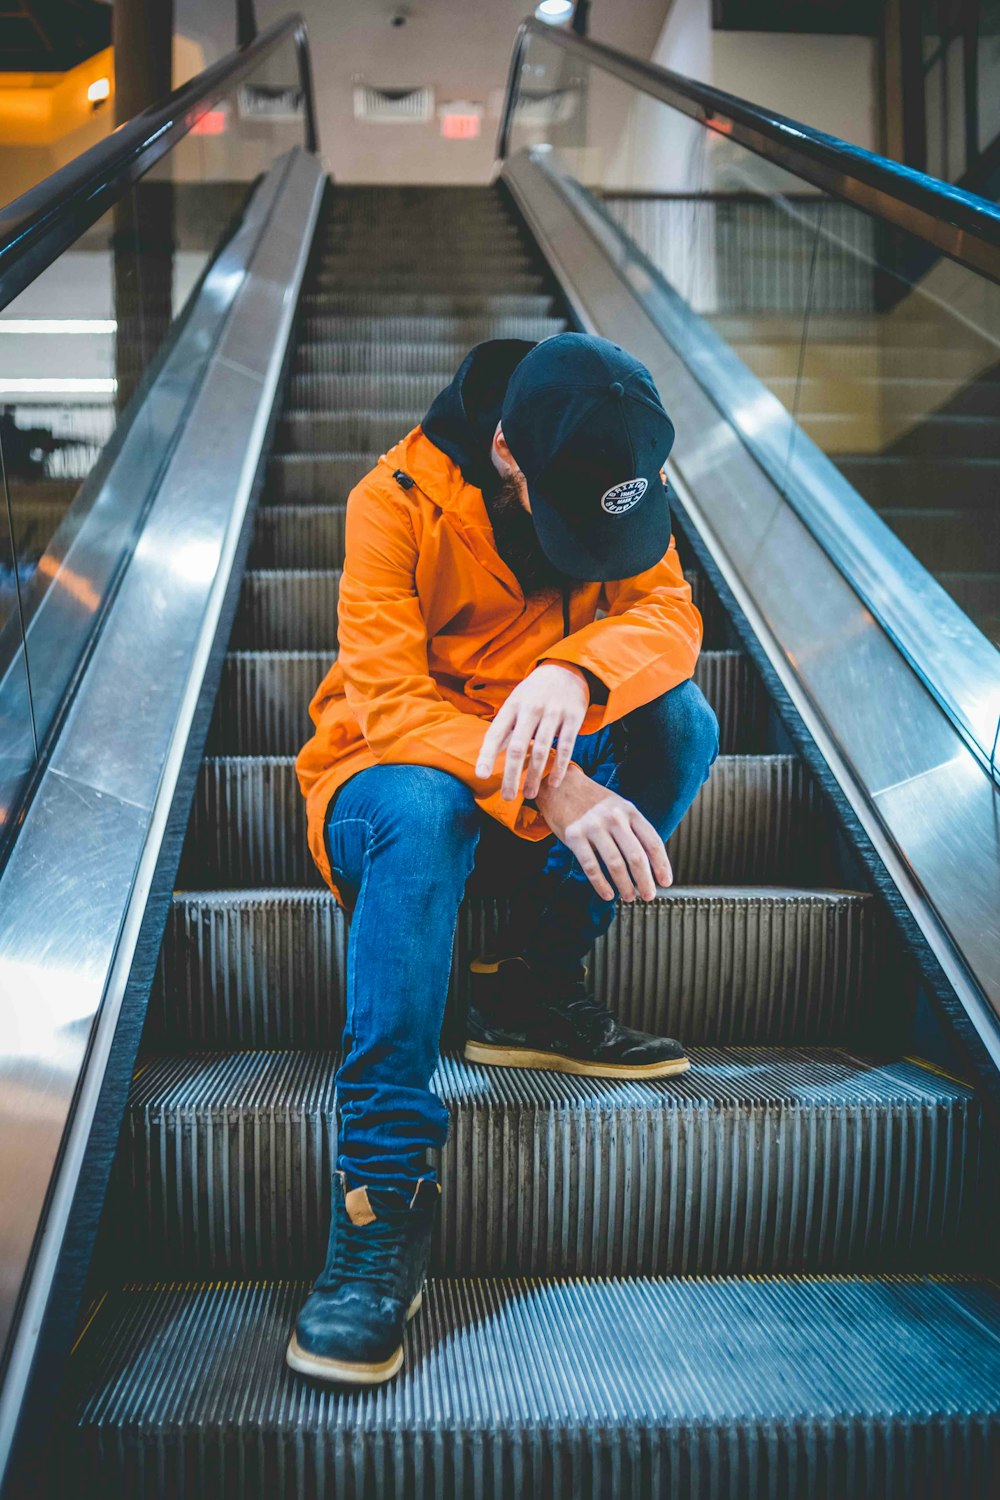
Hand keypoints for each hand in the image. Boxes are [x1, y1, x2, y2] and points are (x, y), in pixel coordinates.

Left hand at [475, 663, 589, 801]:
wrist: (567, 669)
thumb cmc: (534, 693)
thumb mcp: (515, 702)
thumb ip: (504, 728)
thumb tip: (487, 757)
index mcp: (512, 705)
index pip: (495, 733)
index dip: (486, 756)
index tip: (481, 776)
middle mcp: (531, 708)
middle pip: (517, 747)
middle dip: (511, 775)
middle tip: (507, 797)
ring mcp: (553, 712)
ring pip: (541, 751)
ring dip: (534, 776)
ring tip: (529, 795)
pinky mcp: (573, 717)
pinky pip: (566, 747)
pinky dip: (559, 768)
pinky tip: (553, 783)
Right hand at [535, 764, 671, 901]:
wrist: (560, 786)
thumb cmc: (592, 801)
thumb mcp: (619, 806)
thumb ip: (634, 828)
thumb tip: (650, 861)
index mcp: (629, 811)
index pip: (652, 842)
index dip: (661, 865)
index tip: (665, 881)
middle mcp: (614, 818)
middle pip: (636, 856)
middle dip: (645, 880)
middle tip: (648, 895)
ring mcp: (593, 826)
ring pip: (615, 864)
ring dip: (624, 885)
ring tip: (629, 897)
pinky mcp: (574, 836)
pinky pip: (591, 866)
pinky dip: (600, 884)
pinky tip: (607, 894)